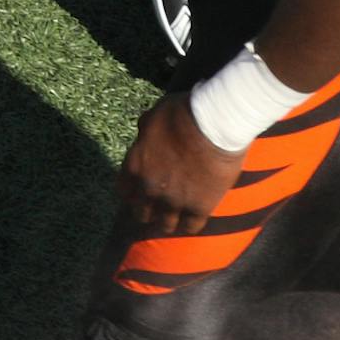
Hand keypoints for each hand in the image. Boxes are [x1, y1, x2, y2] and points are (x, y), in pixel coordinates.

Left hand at [117, 93, 244, 235]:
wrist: (215, 123)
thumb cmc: (184, 112)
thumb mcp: (154, 116)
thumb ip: (145, 130)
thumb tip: (143, 130)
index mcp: (134, 166)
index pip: (124, 190)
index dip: (132, 194)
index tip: (138, 195)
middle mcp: (149, 188)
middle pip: (142, 212)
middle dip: (148, 211)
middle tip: (157, 210)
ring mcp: (173, 201)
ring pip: (165, 225)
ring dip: (168, 222)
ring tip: (175, 221)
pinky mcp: (199, 207)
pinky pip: (191, 227)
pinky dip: (191, 225)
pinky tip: (194, 221)